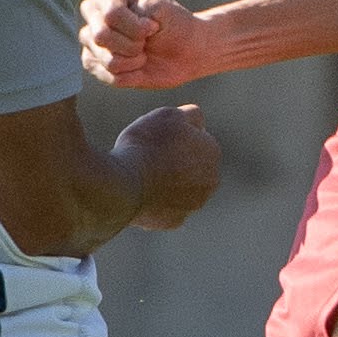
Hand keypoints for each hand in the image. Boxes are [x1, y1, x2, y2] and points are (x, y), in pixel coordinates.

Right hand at [85, 0, 215, 88]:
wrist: (186, 50)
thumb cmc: (174, 24)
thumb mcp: (164, 9)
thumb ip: (142, 8)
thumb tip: (115, 22)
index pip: (111, 13)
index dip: (136, 27)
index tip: (154, 26)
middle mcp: (94, 11)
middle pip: (101, 35)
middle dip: (133, 45)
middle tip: (147, 41)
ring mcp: (91, 37)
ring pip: (105, 58)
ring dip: (133, 61)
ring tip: (143, 53)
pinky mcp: (94, 62)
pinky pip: (107, 76)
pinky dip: (130, 75)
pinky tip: (138, 66)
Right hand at [116, 103, 220, 231]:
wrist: (125, 186)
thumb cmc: (146, 145)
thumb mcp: (169, 114)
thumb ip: (191, 115)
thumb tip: (198, 122)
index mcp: (212, 152)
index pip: (196, 140)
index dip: (174, 137)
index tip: (156, 138)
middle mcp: (210, 181)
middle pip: (191, 166)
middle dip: (175, 162)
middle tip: (148, 156)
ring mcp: (193, 204)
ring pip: (179, 189)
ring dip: (166, 182)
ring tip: (141, 174)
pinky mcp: (174, 222)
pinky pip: (165, 208)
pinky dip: (154, 201)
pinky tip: (139, 193)